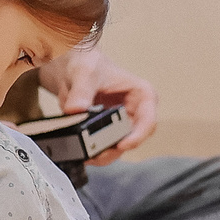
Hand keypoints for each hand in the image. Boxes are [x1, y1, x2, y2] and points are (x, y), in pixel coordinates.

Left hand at [41, 49, 157, 157]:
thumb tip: (77, 109)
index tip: (121, 144)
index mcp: (142, 95)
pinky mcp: (107, 132)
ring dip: (104, 154)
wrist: (72, 67)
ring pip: (119, 147)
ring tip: (86, 155)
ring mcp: (122, 123)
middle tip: (97, 154)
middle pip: (133, 138)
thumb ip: (81, 91)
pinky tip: (81, 152)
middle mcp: (136, 112)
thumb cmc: (88, 63)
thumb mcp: (85, 72)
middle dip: (115, 149)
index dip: (137, 136)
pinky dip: (93, 152)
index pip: (148, 120)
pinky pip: (105, 147)